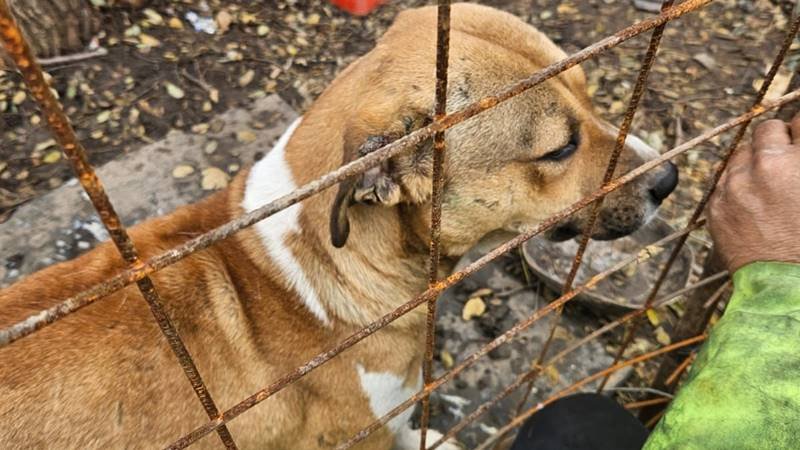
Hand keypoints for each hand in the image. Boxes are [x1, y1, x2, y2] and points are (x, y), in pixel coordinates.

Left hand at [707, 114, 799, 271]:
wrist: (790, 289)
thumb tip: (796, 143)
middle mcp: (767, 167)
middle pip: (767, 130)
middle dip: (779, 140)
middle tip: (788, 158)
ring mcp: (736, 187)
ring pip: (740, 154)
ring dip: (754, 162)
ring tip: (769, 183)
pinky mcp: (716, 207)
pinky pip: (724, 182)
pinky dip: (737, 187)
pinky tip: (753, 205)